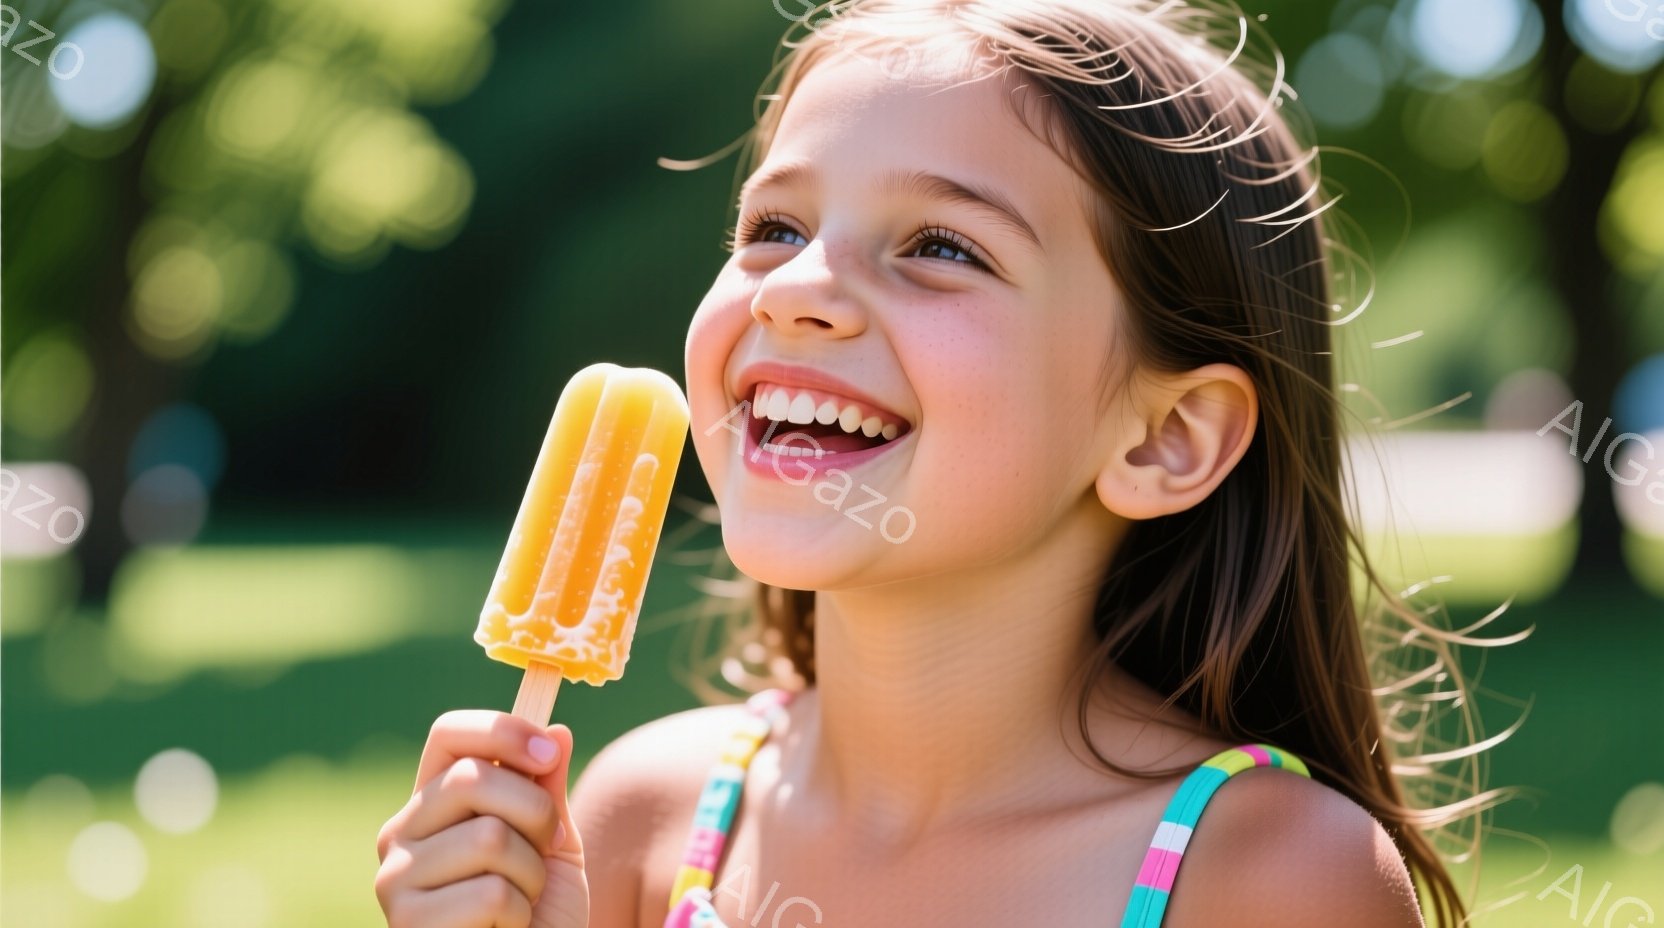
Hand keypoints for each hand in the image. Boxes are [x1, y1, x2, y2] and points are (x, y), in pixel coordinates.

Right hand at [375, 711, 588, 927]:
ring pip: (489, 837)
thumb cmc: (537, 914)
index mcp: (431, 803)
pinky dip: (518, 914)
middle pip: (474, 778)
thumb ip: (547, 789)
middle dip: (534, 812)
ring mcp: (395, 880)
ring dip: (530, 874)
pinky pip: (491, 894)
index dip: (502, 731)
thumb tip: (555, 731)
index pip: (449, 735)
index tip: (548, 751)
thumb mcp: (552, 843)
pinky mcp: (408, 924)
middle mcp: (400, 834)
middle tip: (543, 851)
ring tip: (521, 901)